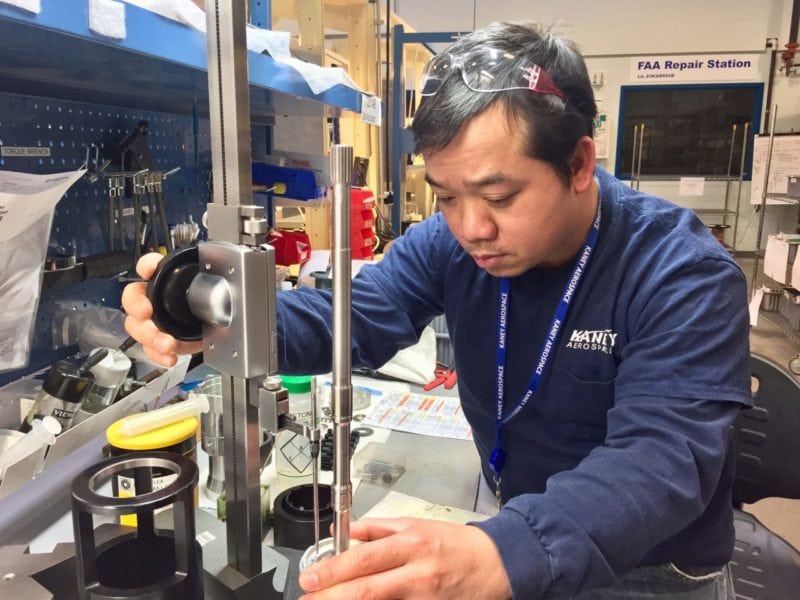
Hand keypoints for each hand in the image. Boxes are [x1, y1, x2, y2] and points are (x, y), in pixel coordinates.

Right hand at [121, 252, 202, 365]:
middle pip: (133, 298)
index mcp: (165, 279)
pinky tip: (169, 357)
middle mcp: (153, 297)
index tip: (148, 270)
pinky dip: (158, 355)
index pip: (149, 265)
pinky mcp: (157, 340)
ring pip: (137, 326)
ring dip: (150, 336)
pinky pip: (149, 349)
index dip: (147, 265)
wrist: (213, 327)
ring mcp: (152, 320)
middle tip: (146, 312)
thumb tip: (219, 280)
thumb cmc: (207, 304)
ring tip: (167, 343)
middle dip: (137, 305)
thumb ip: (209, 282)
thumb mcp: (208, 290)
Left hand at [299, 518, 511, 599]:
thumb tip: (345, 531)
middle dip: (330, 598)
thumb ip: (378, 529)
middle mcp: (417, 574)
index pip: (364, 559)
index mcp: (411, 544)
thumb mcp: (416, 525)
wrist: (496, 566)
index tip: (309, 578)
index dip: (333, 571)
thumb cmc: (455, 544)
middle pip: (366, 590)